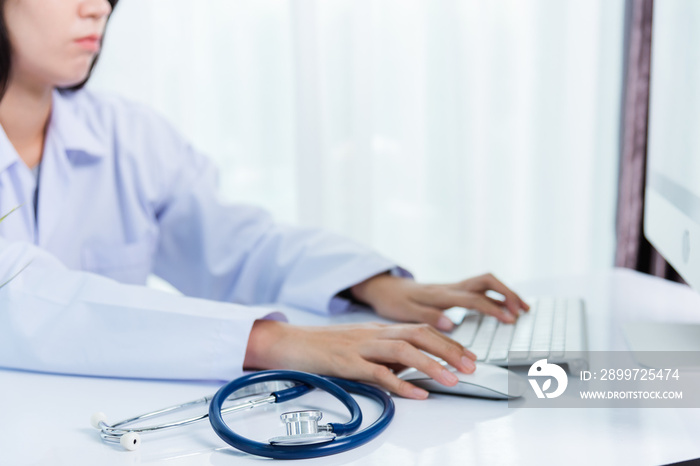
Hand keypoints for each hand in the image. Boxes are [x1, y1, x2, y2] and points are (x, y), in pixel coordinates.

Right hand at [244, 320, 476, 398]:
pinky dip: (400, 383)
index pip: (421, 329)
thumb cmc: (325, 347)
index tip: (469, 356)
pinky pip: (377, 372)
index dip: (449, 341)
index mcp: (380, 329)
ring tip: (452, 379)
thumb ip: (387, 356)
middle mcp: (374, 334)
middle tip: (470, 366)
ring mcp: (361, 346)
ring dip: (431, 364)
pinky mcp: (346, 362)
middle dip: (449, 349)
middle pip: (419, 334)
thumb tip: (414, 370)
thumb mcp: (362, 347)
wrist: (290, 342)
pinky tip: (417, 393)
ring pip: (403, 349)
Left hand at [350, 272, 529, 330]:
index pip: (473, 298)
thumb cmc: (394, 301)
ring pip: (486, 284)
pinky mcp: (452, 291)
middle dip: (508, 294)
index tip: (510, 319)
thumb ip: (427, 316)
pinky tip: (504, 308)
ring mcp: (453, 288)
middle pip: (486, 282)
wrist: (384, 287)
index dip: (493, 308)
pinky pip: (480, 290)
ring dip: (505, 294)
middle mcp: (450, 288)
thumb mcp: (404, 312)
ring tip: (522, 309)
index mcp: (441, 294)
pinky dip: (496, 297)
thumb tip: (451, 324)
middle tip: (523, 311)